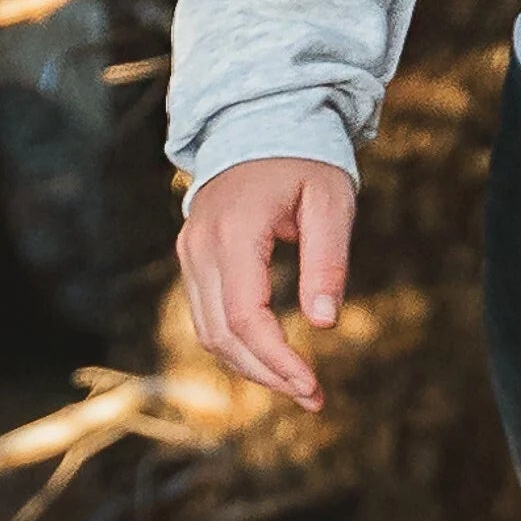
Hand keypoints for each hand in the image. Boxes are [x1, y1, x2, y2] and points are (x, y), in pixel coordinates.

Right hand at [175, 152, 355, 414]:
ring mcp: (189, 253)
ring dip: (250, 366)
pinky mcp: (192, 258)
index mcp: (234, 232)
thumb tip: (325, 323)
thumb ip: (328, 261)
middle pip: (222, 335)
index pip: (246, 317)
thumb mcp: (330, 202)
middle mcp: (200, 246)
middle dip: (267, 374)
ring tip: (296, 386)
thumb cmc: (304, 160)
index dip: (278, 360)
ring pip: (208, 332)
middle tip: (312, 398)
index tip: (312, 386)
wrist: (258, 122)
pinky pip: (206, 316)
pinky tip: (271, 359)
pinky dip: (236, 344)